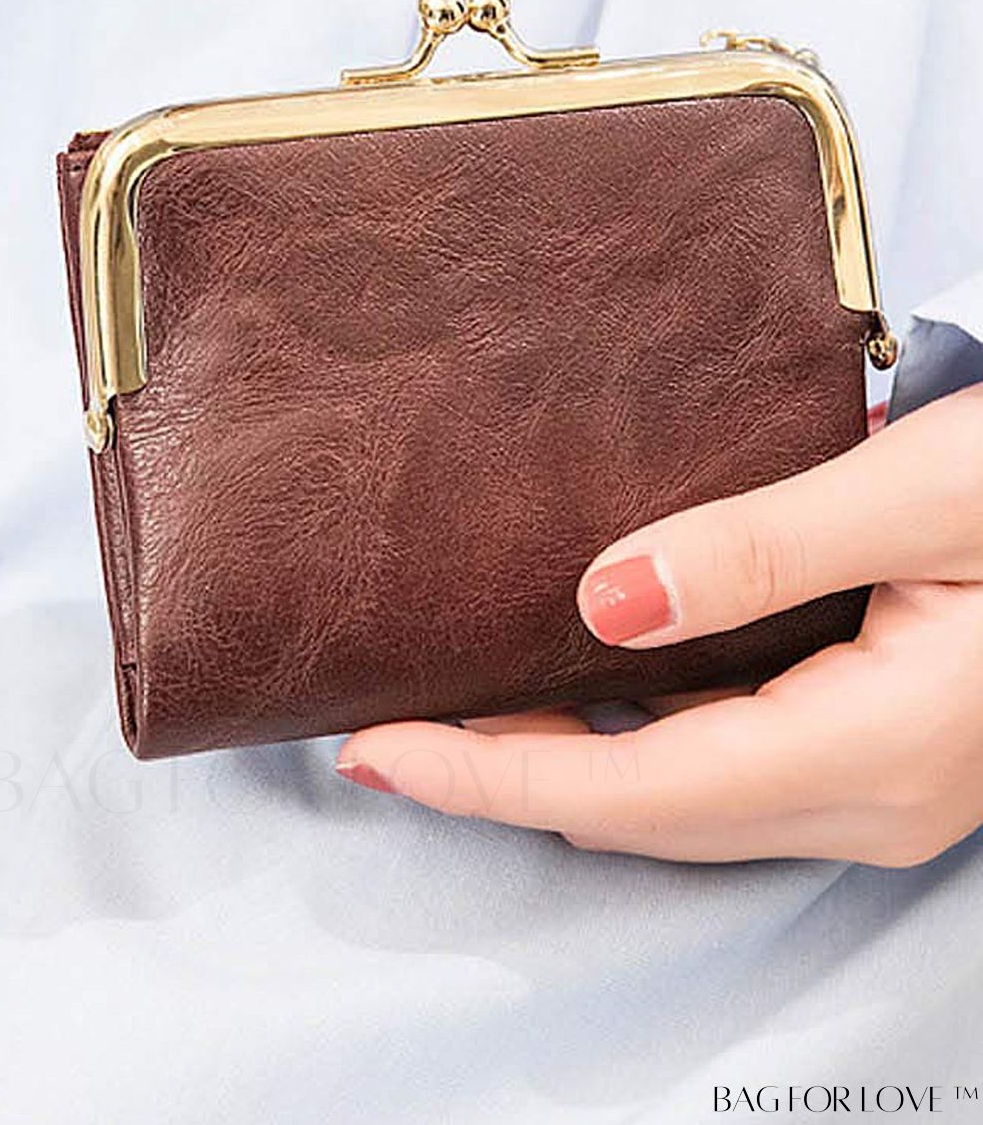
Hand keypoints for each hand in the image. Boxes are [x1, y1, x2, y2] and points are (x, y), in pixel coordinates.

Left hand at [336, 385, 982, 865]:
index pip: (626, 787)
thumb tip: (599, 602)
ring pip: (675, 802)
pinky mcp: (881, 755)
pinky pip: (722, 773)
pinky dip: (629, 744)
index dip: (490, 773)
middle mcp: (868, 797)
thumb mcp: (925, 493)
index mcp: (872, 745)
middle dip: (502, 779)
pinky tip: (579, 695)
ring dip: (559, 764)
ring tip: (456, 715)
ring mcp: (879, 790)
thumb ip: (760, 550)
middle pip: (636, 812)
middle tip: (390, 733)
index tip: (379, 751)